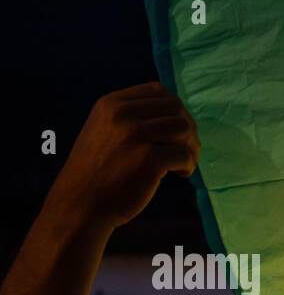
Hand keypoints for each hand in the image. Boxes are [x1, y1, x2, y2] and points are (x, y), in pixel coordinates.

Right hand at [45, 82, 200, 229]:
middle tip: (185, 150)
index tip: (173, 132)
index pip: (157, 90)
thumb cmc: (98, 172)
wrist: (81, 203)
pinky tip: (180, 174)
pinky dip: (189, 165)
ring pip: (184, 128)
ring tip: (183, 164)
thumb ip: (132, 118)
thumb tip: (177, 114)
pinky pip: (185, 154)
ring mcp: (135, 136)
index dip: (174, 110)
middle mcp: (122, 114)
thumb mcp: (105, 131)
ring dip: (191, 146)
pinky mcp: (148, 160)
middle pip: (175, 107)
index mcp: (111, 103)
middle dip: (187, 128)